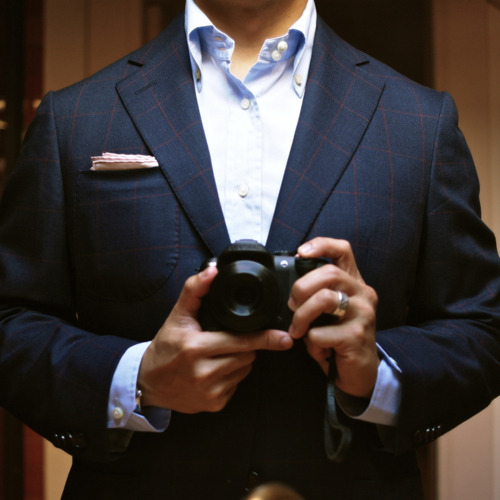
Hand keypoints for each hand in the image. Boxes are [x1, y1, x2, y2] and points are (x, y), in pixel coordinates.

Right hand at [138, 265, 292, 413]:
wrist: (148, 383)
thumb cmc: (165, 347)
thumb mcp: (177, 316)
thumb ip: (195, 290)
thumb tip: (212, 271)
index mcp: (195, 348)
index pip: (241, 341)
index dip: (264, 337)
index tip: (284, 337)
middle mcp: (203, 373)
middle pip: (247, 354)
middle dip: (245, 344)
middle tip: (225, 339)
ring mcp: (209, 391)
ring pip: (245, 369)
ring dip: (240, 359)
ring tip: (218, 354)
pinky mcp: (214, 404)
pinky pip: (237, 384)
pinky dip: (232, 375)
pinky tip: (215, 370)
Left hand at [288, 237, 378, 397]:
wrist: (359, 373)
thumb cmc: (339, 339)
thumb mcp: (330, 311)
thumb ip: (318, 294)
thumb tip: (290, 289)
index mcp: (354, 283)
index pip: (343, 250)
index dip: (322, 245)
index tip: (301, 252)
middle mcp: (362, 294)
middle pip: (329, 273)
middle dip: (301, 288)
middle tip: (292, 306)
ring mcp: (363, 314)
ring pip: (325, 299)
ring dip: (301, 316)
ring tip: (298, 331)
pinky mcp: (357, 336)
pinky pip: (320, 333)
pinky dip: (311, 344)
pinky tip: (318, 351)